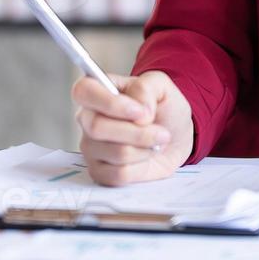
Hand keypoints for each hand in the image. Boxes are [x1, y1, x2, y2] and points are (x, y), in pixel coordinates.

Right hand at [73, 70, 193, 185]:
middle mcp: (88, 119)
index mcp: (97, 91)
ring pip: (115, 152)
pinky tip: (146, 157)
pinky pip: (118, 174)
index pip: (83, 91)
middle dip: (137, 132)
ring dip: (145, 148)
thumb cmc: (163, 107)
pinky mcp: (99, 172)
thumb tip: (138, 114)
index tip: (140, 111)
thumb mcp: (161, 85)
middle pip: (97, 127)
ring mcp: (91, 147)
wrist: (175, 136)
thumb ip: (145, 89)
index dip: (110, 103)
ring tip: (156, 142)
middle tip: (161, 132)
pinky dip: (141, 166)